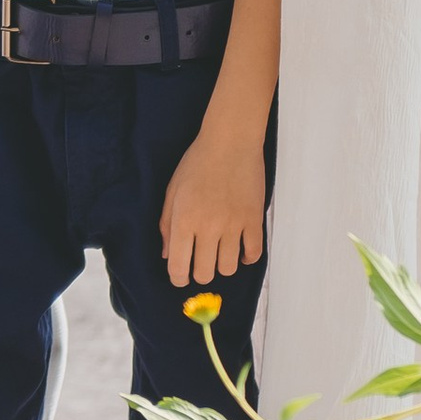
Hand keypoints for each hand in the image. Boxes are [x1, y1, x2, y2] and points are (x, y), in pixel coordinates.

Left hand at [161, 119, 266, 290]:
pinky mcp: (254, 220)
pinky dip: (246, 258)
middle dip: (200, 273)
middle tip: (201, 261)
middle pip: (204, 273)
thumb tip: (167, 255)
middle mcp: (208, 226)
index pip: (178, 268)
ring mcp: (233, 224)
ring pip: (228, 268)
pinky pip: (253, 254)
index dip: (178, 279)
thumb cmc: (198, 162)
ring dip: (222, 266)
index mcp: (183, 220)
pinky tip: (240, 250)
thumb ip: (166, 225)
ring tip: (220, 253)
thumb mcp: (172, 191)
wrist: (230, 141)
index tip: (181, 276)